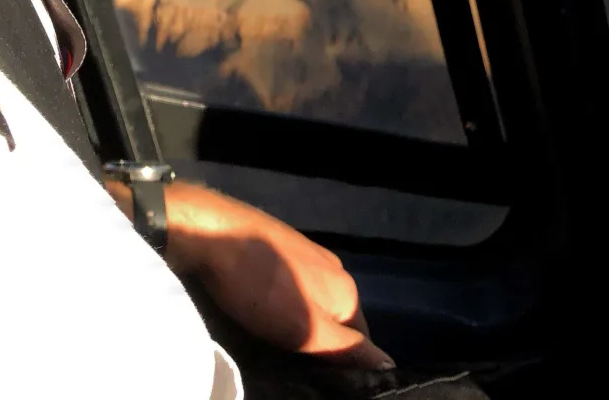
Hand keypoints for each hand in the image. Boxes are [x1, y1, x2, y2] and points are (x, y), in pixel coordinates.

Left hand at [157, 179, 394, 368]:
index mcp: (348, 292)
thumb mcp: (307, 331)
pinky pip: (294, 282)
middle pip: (338, 317)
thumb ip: (347, 349)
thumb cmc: (264, 290)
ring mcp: (310, 254)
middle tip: (294, 357)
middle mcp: (337, 270)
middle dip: (323, 337)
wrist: (218, 236)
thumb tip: (390, 364)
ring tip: (276, 333)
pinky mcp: (283, 245)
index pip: (361, 338)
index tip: (317, 373)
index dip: (344, 359)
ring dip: (303, 316)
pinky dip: (285, 297)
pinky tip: (263, 303)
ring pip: (315, 298)